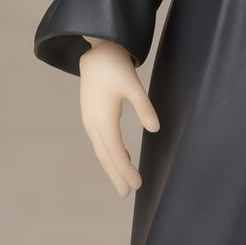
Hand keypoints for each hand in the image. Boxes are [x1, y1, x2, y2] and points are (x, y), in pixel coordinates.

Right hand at [79, 38, 160, 196]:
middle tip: (127, 194)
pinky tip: (120, 155)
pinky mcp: (91, 115)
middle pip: (106, 157)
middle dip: (117, 175)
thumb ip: (144, 107)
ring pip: (102, 150)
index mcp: (103, 120)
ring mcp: (90, 120)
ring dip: (112, 166)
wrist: (96, 50)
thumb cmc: (115, 66)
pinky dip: (109, 153)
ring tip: (123, 181)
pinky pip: (100, 141)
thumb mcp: (133, 85)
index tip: (138, 185)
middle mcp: (93, 124)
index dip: (127, 171)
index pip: (116, 153)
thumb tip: (155, 129)